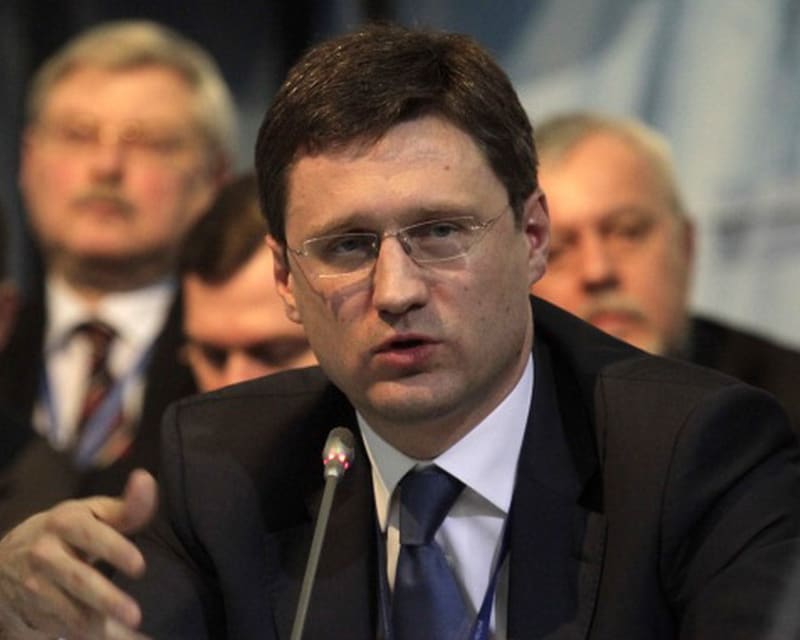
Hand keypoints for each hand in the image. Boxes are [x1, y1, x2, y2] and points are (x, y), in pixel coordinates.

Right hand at [0, 469, 156, 638]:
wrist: (4, 563)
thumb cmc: (67, 533)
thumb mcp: (92, 515)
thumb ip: (126, 507)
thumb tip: (146, 479)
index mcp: (65, 520)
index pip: (90, 533)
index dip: (114, 550)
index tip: (139, 567)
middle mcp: (45, 552)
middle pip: (79, 579)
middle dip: (108, 599)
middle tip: (136, 616)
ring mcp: (34, 585)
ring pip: (68, 611)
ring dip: (98, 627)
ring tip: (129, 632)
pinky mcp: (30, 612)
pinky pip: (61, 628)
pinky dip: (87, 637)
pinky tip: (112, 638)